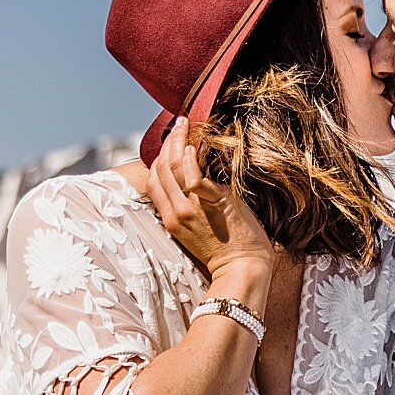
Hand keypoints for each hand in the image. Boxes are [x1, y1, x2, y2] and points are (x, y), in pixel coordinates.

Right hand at [145, 119, 273, 295]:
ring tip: (185, 126)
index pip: (153, 182)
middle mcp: (176, 212)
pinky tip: (196, 147)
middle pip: (160, 169)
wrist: (241, 269)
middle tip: (178, 126)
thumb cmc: (226, 253)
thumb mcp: (196, 233)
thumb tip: (193, 186)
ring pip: (173, 167)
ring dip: (178, 141)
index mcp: (170, 220)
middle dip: (167, 143)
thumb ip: (189, 210)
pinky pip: (194, 177)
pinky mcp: (211, 204)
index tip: (169, 142)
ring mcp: (192, 208)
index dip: (158, 157)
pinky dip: (192, 159)